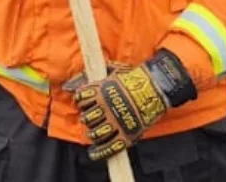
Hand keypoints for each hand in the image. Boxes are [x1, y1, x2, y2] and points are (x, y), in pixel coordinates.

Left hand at [69, 50, 195, 160]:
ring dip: (93, 134)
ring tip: (95, 132)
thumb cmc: (134, 78)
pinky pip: (109, 147)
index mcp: (101, 91)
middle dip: (87, 119)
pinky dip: (99, 152)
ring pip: (96, 133)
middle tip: (91, 118)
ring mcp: (116, 122)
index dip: (81, 102)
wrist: (156, 87)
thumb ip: (92, 77)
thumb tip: (69, 85)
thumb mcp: (112, 71)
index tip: (84, 103)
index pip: (81, 99)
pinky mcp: (126, 134)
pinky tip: (93, 153)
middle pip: (87, 118)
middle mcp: (106, 107)